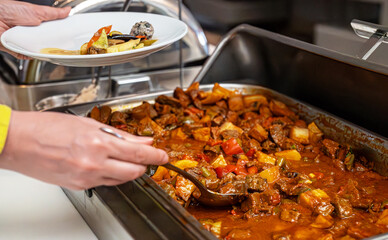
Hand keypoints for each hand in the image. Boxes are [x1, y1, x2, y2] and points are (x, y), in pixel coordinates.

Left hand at [0, 0, 70, 58]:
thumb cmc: (10, 11)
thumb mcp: (37, 11)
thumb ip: (53, 13)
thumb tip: (67, 11)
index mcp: (38, 24)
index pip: (53, 31)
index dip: (61, 35)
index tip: (69, 38)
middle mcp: (32, 33)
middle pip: (48, 43)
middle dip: (53, 45)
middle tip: (60, 45)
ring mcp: (25, 42)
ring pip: (39, 51)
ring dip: (42, 51)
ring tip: (45, 48)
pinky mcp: (18, 49)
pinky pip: (28, 56)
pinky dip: (31, 56)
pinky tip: (33, 53)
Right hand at [0, 111, 168, 189]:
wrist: (19, 142)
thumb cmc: (47, 128)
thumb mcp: (88, 124)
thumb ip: (119, 135)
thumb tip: (141, 139)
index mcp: (99, 143)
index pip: (139, 153)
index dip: (156, 156)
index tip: (163, 155)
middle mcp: (95, 163)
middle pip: (134, 171)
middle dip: (145, 165)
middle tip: (149, 158)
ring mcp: (86, 177)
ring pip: (121, 179)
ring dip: (130, 169)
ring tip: (128, 158)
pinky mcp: (79, 186)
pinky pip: (105, 182)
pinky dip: (112, 174)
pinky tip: (109, 164)